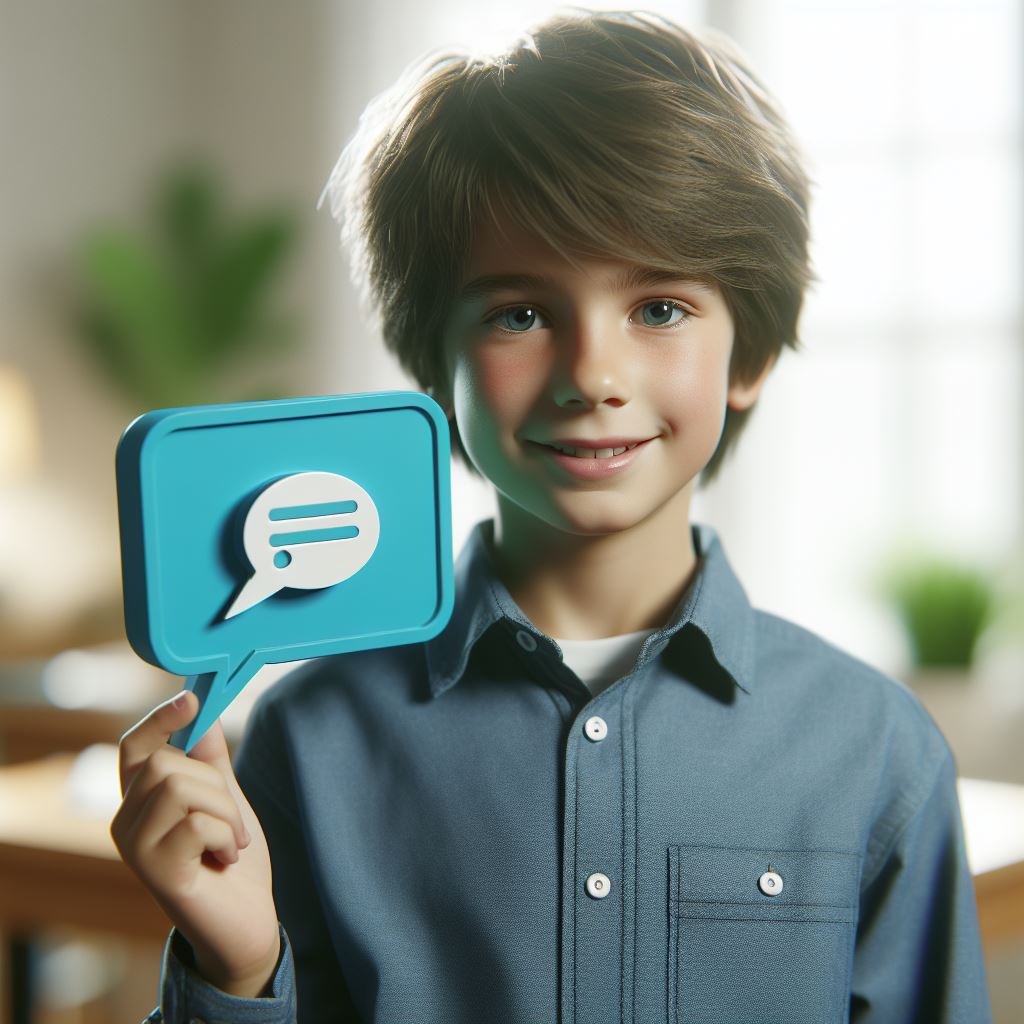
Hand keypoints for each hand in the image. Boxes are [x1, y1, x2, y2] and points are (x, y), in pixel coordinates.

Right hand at [110, 690, 280, 996]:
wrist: (246, 920)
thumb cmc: (231, 857)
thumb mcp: (224, 798)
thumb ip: (209, 759)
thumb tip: (201, 711)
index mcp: (140, 800)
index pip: (134, 747)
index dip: (160, 719)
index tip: (193, 698)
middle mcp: (126, 822)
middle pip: (165, 763)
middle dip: (214, 784)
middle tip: (230, 821)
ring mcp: (135, 849)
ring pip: (179, 786)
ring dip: (224, 810)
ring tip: (230, 840)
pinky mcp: (155, 872)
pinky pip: (195, 822)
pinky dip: (225, 835)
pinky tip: (225, 859)